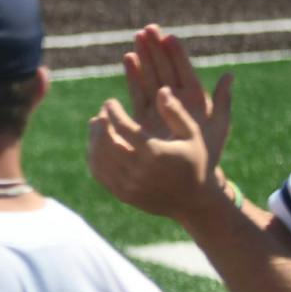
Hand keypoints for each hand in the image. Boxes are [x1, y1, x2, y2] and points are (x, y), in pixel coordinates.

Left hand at [88, 88, 222, 223]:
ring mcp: (129, 186)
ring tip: (98, 125)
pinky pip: (100, 174)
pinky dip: (94, 157)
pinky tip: (98, 144)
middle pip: (106, 143)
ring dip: (94, 139)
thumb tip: (161, 90)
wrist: (196, 201)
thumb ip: (176, 113)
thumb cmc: (196, 161)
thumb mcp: (193, 135)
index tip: (110, 102)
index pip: (123, 128)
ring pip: (99, 159)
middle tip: (102, 113)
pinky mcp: (123, 195)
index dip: (113, 112)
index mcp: (156, 153)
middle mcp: (140, 171)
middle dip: (100, 124)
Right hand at [122, 26, 233, 171]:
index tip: (168, 35)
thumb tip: (229, 75)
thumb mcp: (218, 128)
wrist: (189, 180)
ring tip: (136, 39)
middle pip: (165, 68)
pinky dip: (134, 75)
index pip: (184, 70)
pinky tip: (128, 59)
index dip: (177, 53)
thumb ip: (223, 102)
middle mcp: (176, 100)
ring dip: (144, 57)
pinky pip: (138, 92)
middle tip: (147, 30)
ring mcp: (158, 107)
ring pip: (150, 76)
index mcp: (195, 100)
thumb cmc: (207, 156)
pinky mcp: (143, 117)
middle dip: (156, 49)